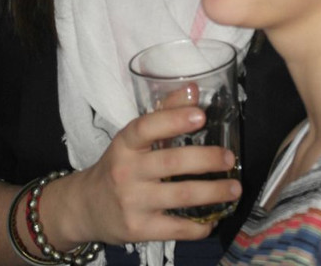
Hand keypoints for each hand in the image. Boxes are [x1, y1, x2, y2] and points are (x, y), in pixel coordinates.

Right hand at [52, 106, 240, 247]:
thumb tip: (194, 90)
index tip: (201, 115)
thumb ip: (163, 112)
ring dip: (213, 192)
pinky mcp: (139, 230)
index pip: (146, 127)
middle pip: (171, 162)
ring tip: (234, 188)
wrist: (86, 207)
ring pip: (180, 195)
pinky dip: (199, 226)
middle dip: (206, 159)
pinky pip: (175, 228)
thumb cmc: (118, 165)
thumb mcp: (132, 138)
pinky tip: (213, 219)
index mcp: (125, 143)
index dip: (174, 120)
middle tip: (229, 158)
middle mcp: (126, 171)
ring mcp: (132, 202)